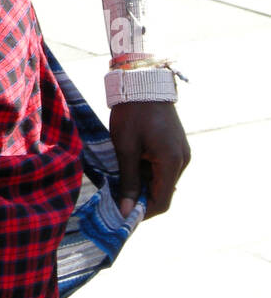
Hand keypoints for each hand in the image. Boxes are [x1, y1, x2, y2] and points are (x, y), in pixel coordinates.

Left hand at [109, 101, 190, 219]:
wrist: (142, 82)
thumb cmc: (132, 114)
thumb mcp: (126, 148)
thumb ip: (128, 181)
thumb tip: (126, 211)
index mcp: (172, 162)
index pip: (161, 202)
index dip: (141, 212)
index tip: (121, 215)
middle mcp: (182, 160)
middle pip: (162, 192)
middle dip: (139, 198)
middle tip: (115, 197)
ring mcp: (181, 152)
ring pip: (162, 180)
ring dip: (142, 183)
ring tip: (119, 176)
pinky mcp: (176, 146)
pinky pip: (163, 167)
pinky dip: (147, 171)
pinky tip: (129, 163)